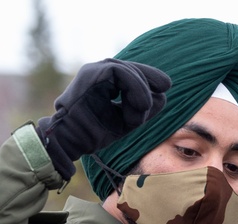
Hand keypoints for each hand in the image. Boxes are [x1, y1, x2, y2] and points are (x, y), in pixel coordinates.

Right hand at [37, 58, 170, 178]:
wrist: (72, 140)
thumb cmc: (95, 133)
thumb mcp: (128, 120)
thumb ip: (144, 107)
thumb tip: (162, 94)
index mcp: (107, 82)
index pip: (133, 72)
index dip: (151, 76)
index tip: (165, 87)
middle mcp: (100, 73)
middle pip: (133, 69)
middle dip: (148, 85)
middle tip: (151, 102)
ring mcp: (94, 71)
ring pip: (128, 69)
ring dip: (141, 92)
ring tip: (141, 110)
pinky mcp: (91, 73)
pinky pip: (120, 71)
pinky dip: (135, 87)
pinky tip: (140, 104)